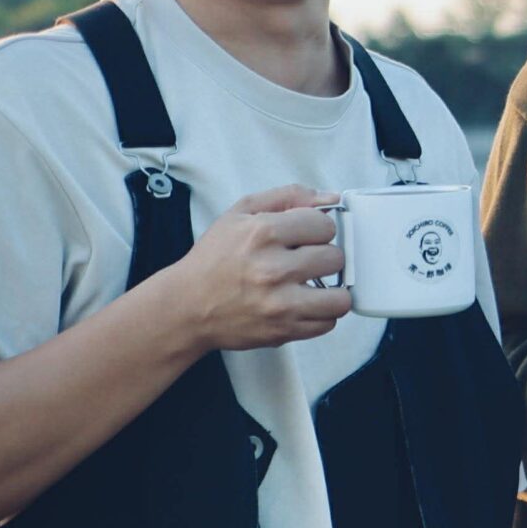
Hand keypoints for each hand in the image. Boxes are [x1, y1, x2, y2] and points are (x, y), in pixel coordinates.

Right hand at [162, 185, 354, 355]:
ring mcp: (280, 304)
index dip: (317, 230)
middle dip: (324, 258)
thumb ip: (288, 197)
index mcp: (263, 233)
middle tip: (306, 262)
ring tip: (313, 286)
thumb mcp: (241, 213)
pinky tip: (304, 304)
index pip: (325, 225)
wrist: (185, 307)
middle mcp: (273, 269)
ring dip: (331, 291)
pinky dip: (321, 314)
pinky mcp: (283, 331)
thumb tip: (330, 198)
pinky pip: (328, 323)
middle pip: (336, 258)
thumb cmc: (214, 259)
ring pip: (341, 297)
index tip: (306, 237)